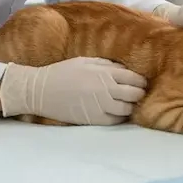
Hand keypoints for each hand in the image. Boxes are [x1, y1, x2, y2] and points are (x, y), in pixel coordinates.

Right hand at [0, 57, 146, 125]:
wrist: (42, 90)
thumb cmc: (62, 72)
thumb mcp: (85, 61)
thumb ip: (106, 65)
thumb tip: (124, 70)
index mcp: (104, 73)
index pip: (134, 78)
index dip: (140, 81)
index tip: (140, 83)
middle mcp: (105, 89)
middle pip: (135, 94)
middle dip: (138, 94)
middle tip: (135, 94)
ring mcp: (100, 106)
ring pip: (127, 109)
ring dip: (129, 106)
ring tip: (125, 103)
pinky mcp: (93, 119)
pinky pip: (115, 121)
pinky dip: (119, 117)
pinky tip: (115, 112)